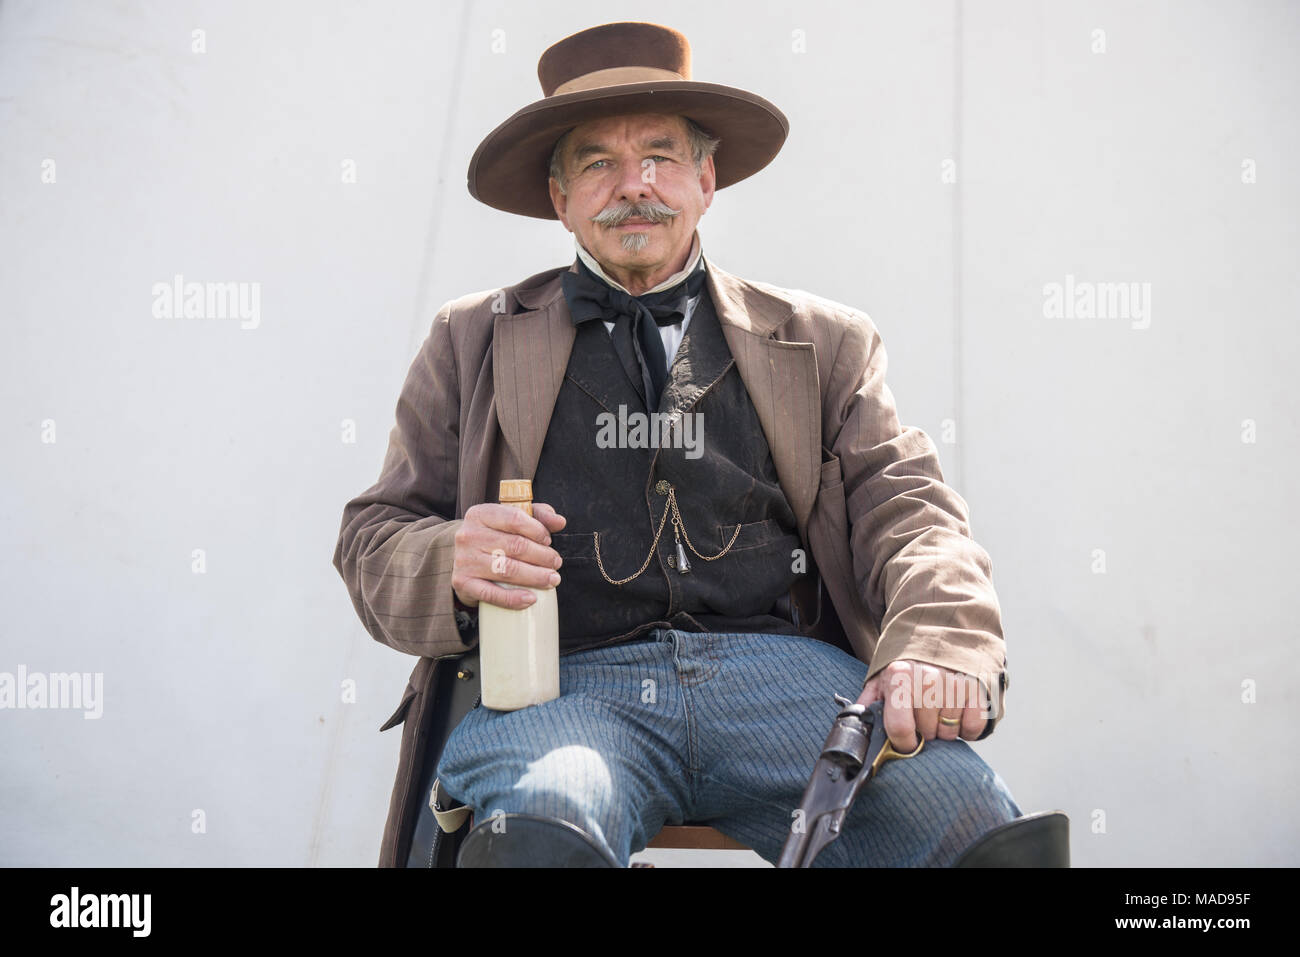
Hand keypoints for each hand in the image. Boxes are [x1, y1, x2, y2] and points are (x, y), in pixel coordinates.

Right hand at [451, 502, 565, 609]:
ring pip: (507, 570)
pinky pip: (491, 594)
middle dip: (542, 556)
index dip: (538, 531)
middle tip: (556, 563)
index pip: (515, 519)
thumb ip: (538, 516)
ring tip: (552, 579)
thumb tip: (559, 522)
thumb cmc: (494, 535)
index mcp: (480, 514)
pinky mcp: (463, 583)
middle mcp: (469, 535)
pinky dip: (513, 599)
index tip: (549, 542)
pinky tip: (531, 599)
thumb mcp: (512, 518)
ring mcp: (464, 560)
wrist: (462, 556)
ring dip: (535, 576)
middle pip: (515, 546)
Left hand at [857, 659, 988, 751]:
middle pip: (926, 733)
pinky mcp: (977, 688)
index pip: (899, 728)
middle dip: (924, 731)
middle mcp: (928, 678)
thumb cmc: (908, 666)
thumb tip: (855, 733)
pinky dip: (966, 728)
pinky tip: (959, 712)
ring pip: (949, 733)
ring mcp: (954, 682)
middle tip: (923, 714)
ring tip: (940, 709)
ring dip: (944, 729)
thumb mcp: (882, 680)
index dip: (902, 742)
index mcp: (899, 676)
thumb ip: (868, 706)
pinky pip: (972, 728)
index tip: (905, 741)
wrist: (941, 635)